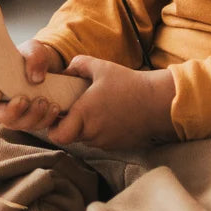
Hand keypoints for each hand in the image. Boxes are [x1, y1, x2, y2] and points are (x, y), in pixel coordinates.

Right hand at [0, 40, 68, 130]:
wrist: (50, 69)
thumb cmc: (33, 56)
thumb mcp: (35, 48)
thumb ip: (34, 56)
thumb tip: (35, 79)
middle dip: (9, 112)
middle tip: (24, 100)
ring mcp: (9, 111)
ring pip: (13, 123)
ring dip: (30, 117)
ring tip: (46, 102)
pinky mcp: (25, 119)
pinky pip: (31, 127)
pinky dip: (44, 120)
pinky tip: (54, 108)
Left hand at [45, 59, 175, 151]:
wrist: (157, 102)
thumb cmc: (128, 84)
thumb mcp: (101, 66)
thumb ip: (78, 64)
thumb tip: (65, 70)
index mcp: (84, 114)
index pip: (57, 135)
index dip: (53, 127)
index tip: (58, 114)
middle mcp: (93, 132)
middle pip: (70, 136)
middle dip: (69, 125)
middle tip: (74, 109)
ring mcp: (105, 142)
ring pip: (86, 139)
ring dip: (85, 128)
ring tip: (95, 109)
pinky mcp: (117, 146)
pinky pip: (101, 141)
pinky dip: (100, 131)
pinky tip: (108, 115)